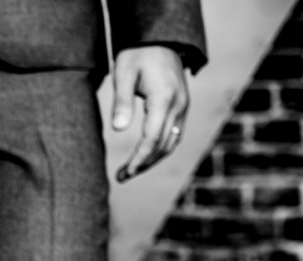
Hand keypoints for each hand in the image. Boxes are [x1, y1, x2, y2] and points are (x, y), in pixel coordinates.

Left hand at [110, 45, 189, 182]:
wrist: (161, 41)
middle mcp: (178, 105)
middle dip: (143, 164)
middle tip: (121, 177)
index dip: (138, 159)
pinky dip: (161, 149)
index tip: (124, 173)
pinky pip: (174, 135)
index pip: (152, 138)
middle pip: (163, 145)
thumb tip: (118, 129)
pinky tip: (145, 157)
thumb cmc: (138, 55)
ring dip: (152, 160)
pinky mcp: (182, 108)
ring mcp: (183, 107)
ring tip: (130, 172)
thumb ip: (121, 101)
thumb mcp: (124, 73)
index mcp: (164, 98)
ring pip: (171, 143)